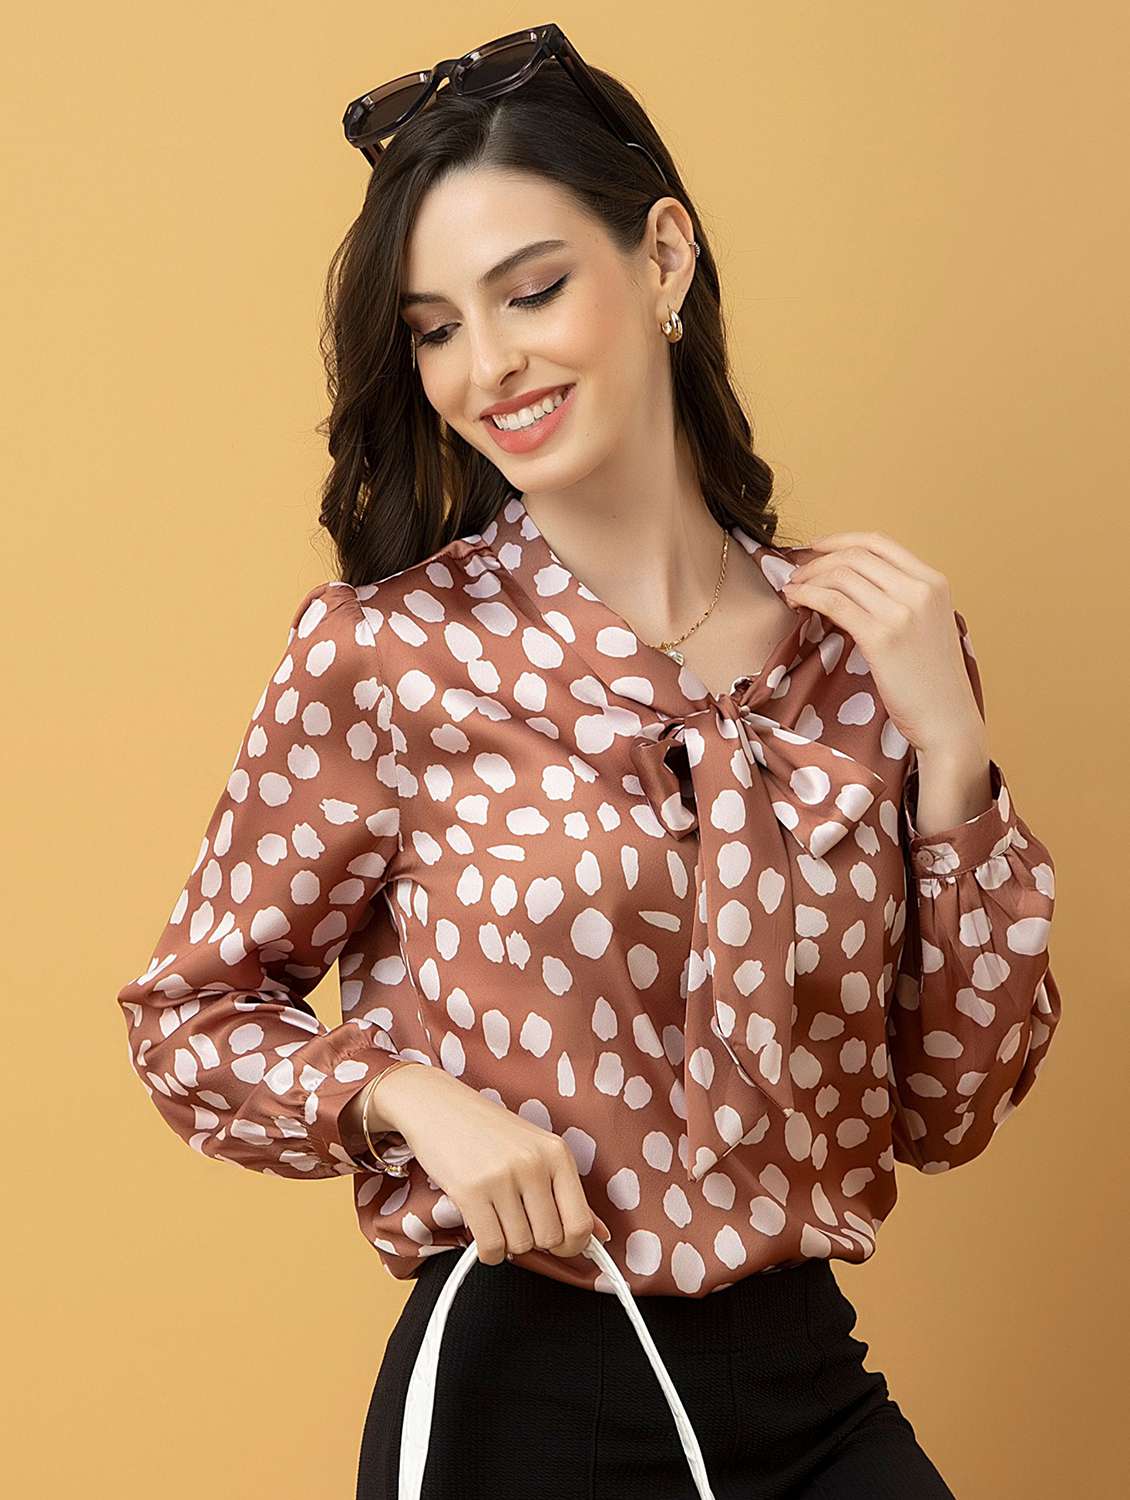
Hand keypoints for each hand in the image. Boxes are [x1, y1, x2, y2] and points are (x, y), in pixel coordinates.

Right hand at [370, 1064, 611, 1265]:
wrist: (438, 1107)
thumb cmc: (489, 1132)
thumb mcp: (536, 1151)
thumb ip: (567, 1193)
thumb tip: (602, 1236)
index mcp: (558, 1153)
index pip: (581, 1223)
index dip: (571, 1245)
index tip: (558, 1243)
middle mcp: (534, 1164)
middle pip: (549, 1239)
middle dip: (534, 1241)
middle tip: (518, 1221)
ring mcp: (502, 1178)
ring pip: (519, 1246)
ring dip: (508, 1242)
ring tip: (497, 1215)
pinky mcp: (470, 1192)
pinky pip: (491, 1248)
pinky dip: (488, 1251)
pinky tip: (482, 1229)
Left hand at [781, 531, 987, 757]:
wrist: (948, 720)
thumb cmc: (931, 681)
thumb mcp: (926, 625)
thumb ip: (900, 599)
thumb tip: (851, 582)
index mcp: (934, 582)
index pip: (878, 543)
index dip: (840, 540)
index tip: (815, 548)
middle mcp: (920, 590)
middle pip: (855, 556)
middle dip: (816, 560)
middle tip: (795, 575)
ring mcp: (902, 613)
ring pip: (841, 575)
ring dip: (808, 578)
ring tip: (792, 591)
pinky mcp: (882, 638)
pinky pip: (834, 602)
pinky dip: (808, 596)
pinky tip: (795, 602)